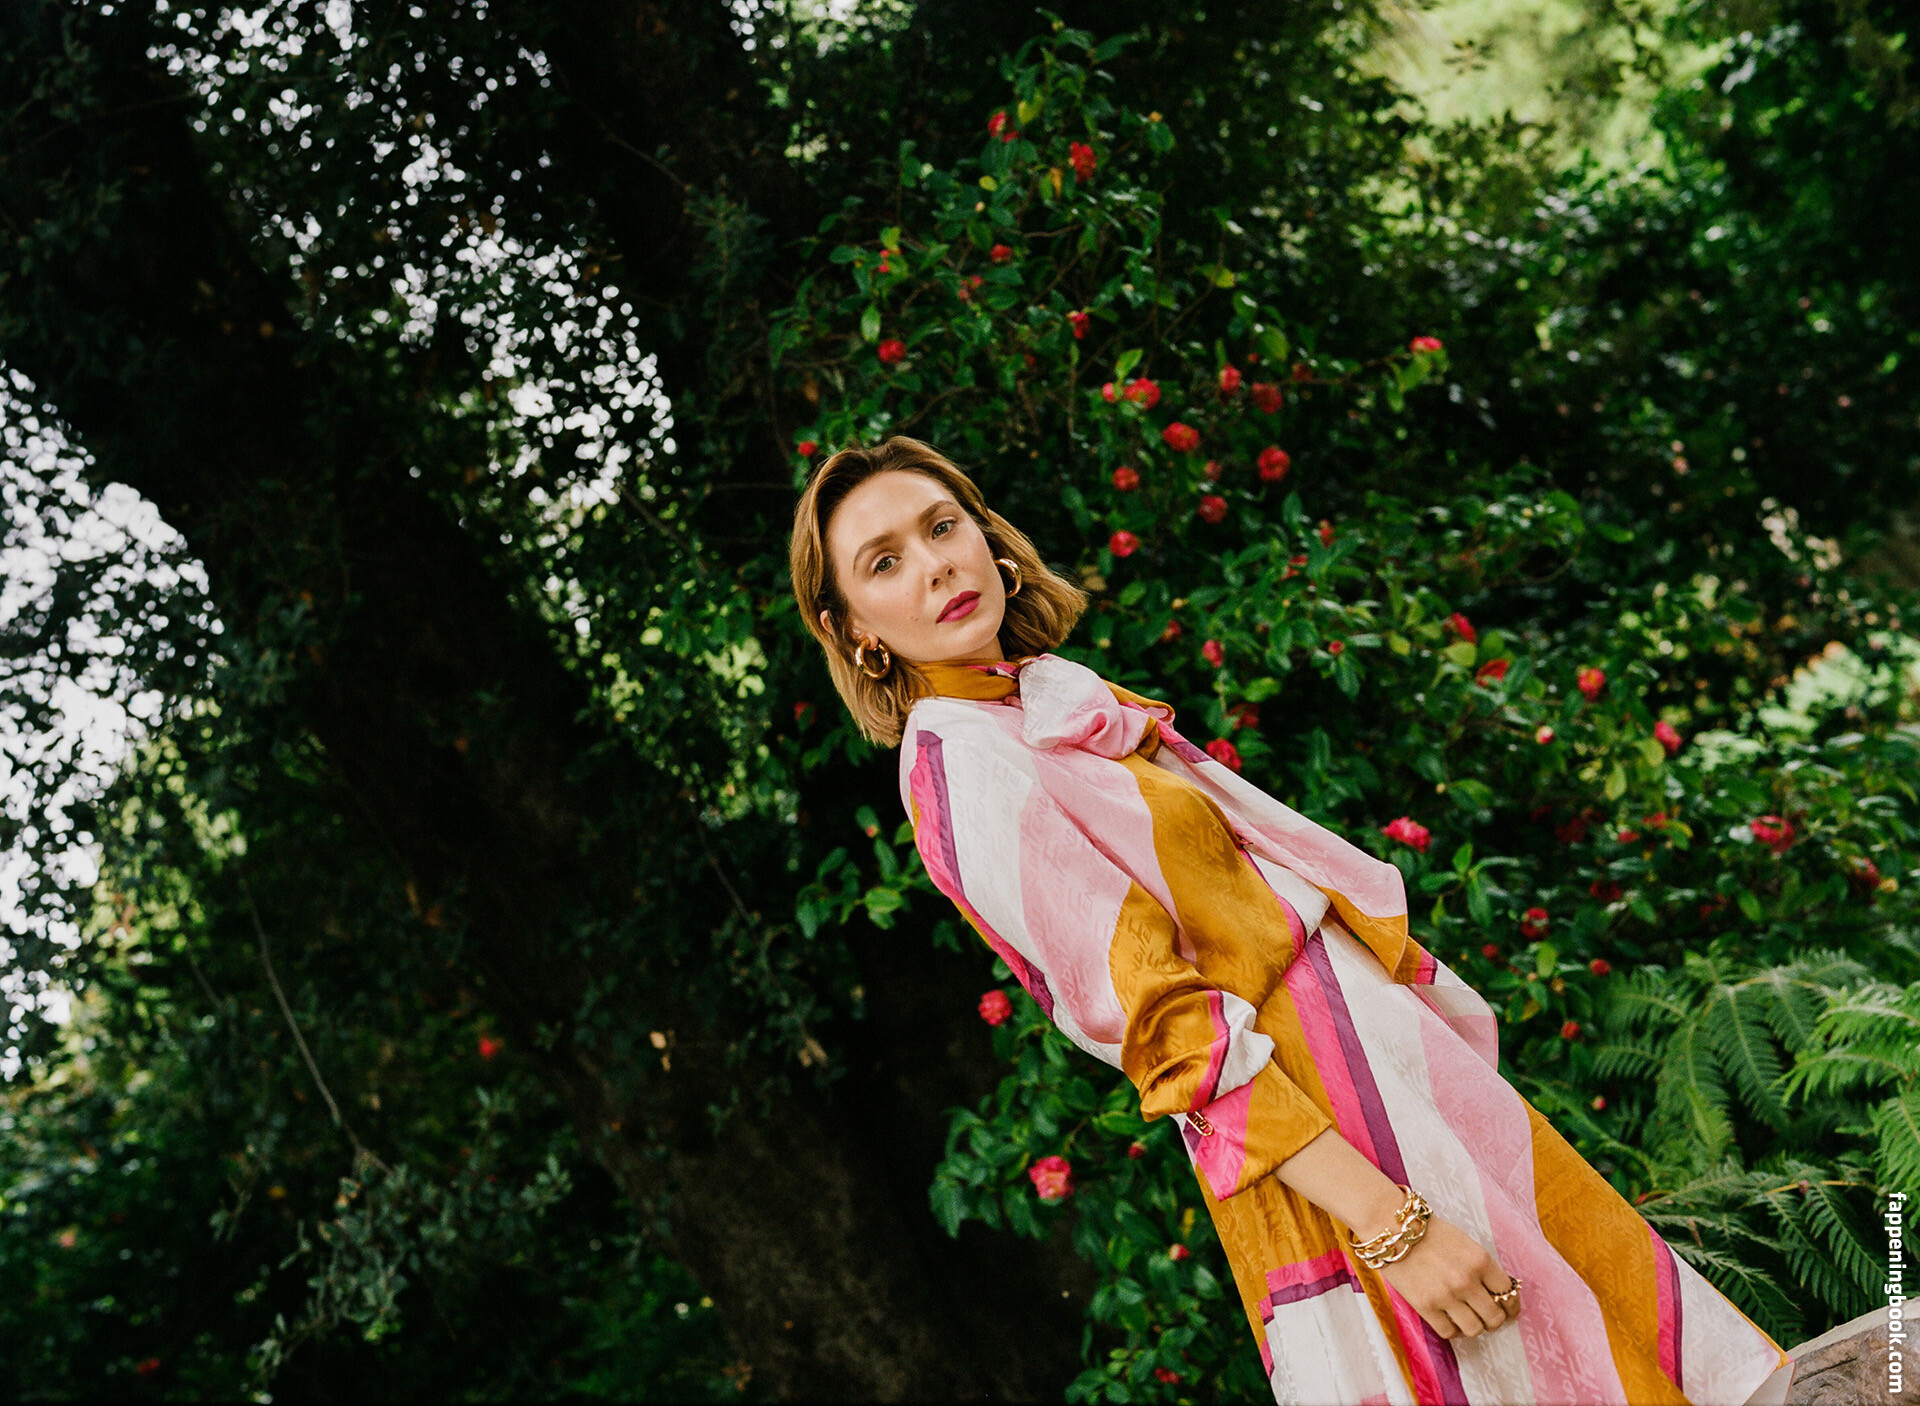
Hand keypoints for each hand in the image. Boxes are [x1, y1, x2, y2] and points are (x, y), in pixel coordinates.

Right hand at [1372, 1212, 1519, 1340]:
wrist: (1392, 1227)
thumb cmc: (1428, 1231)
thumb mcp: (1464, 1243)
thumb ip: (1481, 1267)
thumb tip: (1495, 1291)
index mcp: (1480, 1260)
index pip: (1508, 1293)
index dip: (1510, 1305)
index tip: (1508, 1308)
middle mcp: (1467, 1280)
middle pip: (1494, 1317)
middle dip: (1494, 1319)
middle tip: (1487, 1316)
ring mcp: (1446, 1295)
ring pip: (1474, 1329)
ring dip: (1473, 1326)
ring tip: (1466, 1318)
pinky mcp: (1426, 1306)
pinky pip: (1448, 1332)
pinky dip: (1452, 1329)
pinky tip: (1448, 1319)